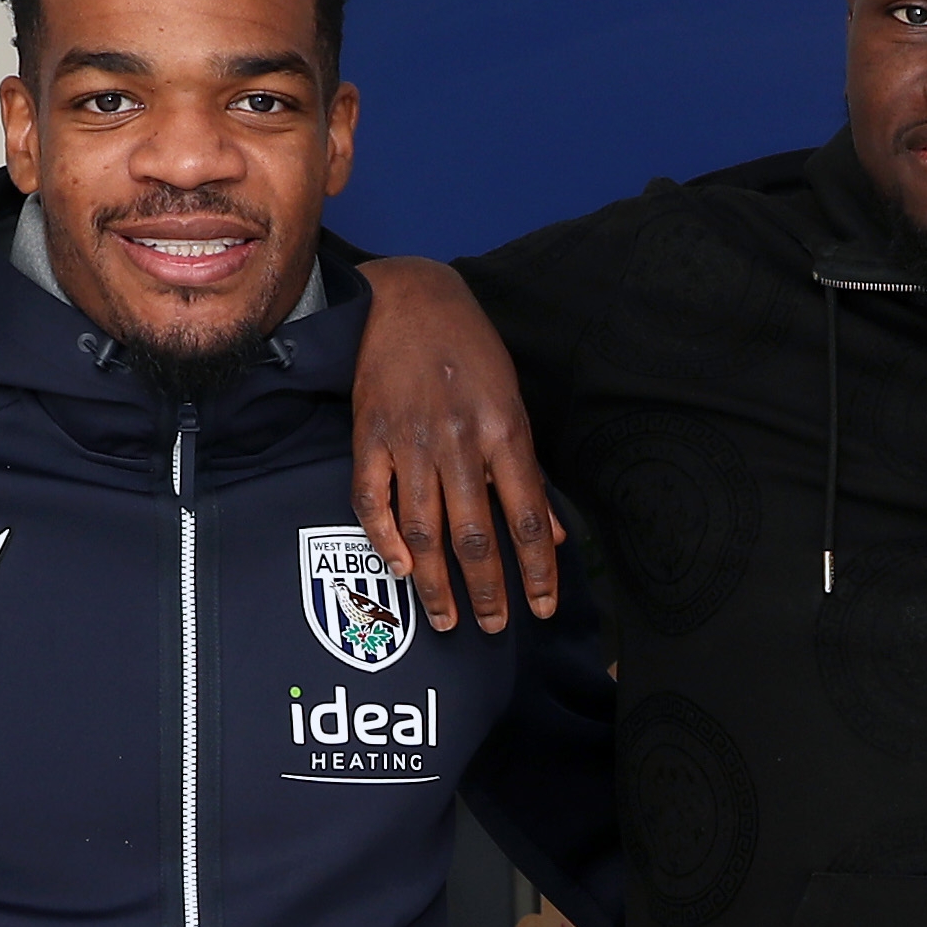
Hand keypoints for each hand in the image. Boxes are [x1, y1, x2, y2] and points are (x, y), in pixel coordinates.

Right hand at [351, 255, 558, 631]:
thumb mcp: (513, 402)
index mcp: (504, 431)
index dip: (539, 569)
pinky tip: (399, 568)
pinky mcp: (369, 435)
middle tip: (493, 628)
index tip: (544, 608)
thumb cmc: (470, 352)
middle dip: (488, 590)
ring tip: (446, 618)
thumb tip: (556, 535)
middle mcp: (459, 441)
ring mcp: (410, 440)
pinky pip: (372, 498)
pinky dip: (384, 538)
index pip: (529, 517)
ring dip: (436, 582)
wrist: (407, 299)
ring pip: (423, 528)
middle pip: (476, 535)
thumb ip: (529, 472)